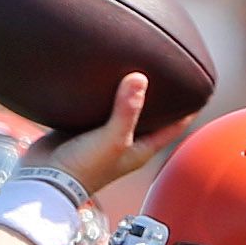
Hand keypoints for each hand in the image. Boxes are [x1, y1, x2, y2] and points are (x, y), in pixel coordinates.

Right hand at [25, 70, 184, 197]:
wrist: (45, 179)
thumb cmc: (83, 168)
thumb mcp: (112, 139)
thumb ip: (126, 110)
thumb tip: (140, 77)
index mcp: (139, 148)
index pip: (173, 127)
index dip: (188, 110)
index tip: (200, 88)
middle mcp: (124, 141)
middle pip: (150, 115)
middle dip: (160, 96)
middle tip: (171, 69)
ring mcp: (103, 134)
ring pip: (123, 108)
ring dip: (130, 92)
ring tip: (138, 65)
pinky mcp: (82, 127)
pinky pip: (98, 105)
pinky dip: (104, 93)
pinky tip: (104, 74)